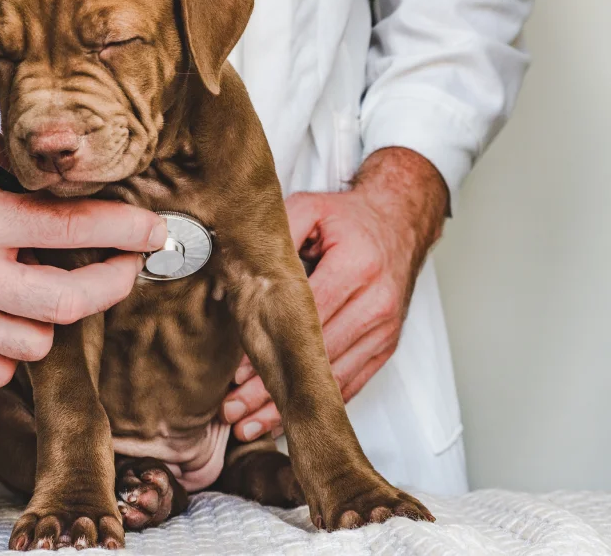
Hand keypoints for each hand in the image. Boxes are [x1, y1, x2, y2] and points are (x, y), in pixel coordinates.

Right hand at [0, 86, 166, 386]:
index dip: (126, 230)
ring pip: (37, 344)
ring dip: (58, 318)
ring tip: (54, 285)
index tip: (153, 231)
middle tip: (128, 263)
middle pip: (68, 302)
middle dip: (115, 282)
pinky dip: (14, 347)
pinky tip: (11, 314)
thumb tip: (91, 193)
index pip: (73, 229)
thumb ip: (30, 179)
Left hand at [221, 147, 446, 439]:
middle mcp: (375, 304)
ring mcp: (384, 330)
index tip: (236, 374)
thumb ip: (277, 233)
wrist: (400, 220)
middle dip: (273, 388)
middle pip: (317, 357)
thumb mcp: (311, 209)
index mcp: (356, 268)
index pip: (306, 319)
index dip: (271, 348)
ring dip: (293, 406)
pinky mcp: (385, 346)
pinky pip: (351, 382)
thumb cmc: (349, 219)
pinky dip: (318, 403)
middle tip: (235, 411)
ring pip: (333, 378)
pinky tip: (288, 419)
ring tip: (250, 426)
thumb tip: (237, 270)